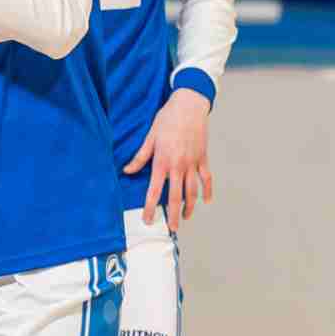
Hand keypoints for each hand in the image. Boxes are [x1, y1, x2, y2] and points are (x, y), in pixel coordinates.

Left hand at [125, 88, 212, 229]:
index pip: (154, 190)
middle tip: (172, 228)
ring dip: (189, 206)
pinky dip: (207, 191)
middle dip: (173, 214)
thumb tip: (127, 171)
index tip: (148, 219)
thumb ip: (140, 157)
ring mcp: (193, 163)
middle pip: (176, 196)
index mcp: (162, 161)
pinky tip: (206, 201)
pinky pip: (207, 179)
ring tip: (185, 217)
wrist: (190, 106)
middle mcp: (179, 166)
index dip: (150, 207)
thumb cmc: (166, 119)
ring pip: (193, 191)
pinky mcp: (203, 158)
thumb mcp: (149, 137)